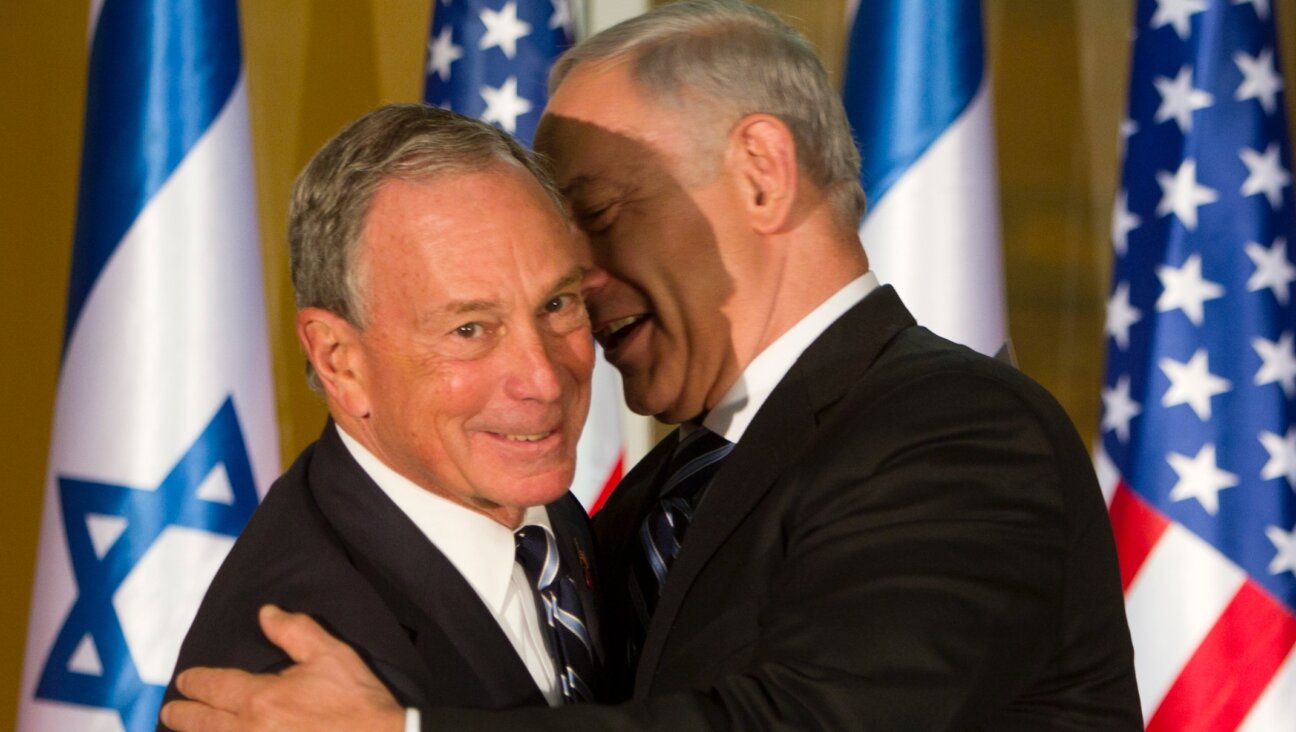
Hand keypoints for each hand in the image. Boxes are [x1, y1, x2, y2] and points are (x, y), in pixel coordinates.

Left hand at [161, 604, 404, 731]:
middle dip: (181, 714)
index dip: (194, 682)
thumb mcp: (329, 654)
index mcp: (261, 698)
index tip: (185, 681)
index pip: (213, 686)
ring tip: (186, 729)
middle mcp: (249, 730)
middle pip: (201, 724)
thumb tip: (265, 614)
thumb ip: (294, 630)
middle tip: (170, 711)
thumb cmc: (356, 700)